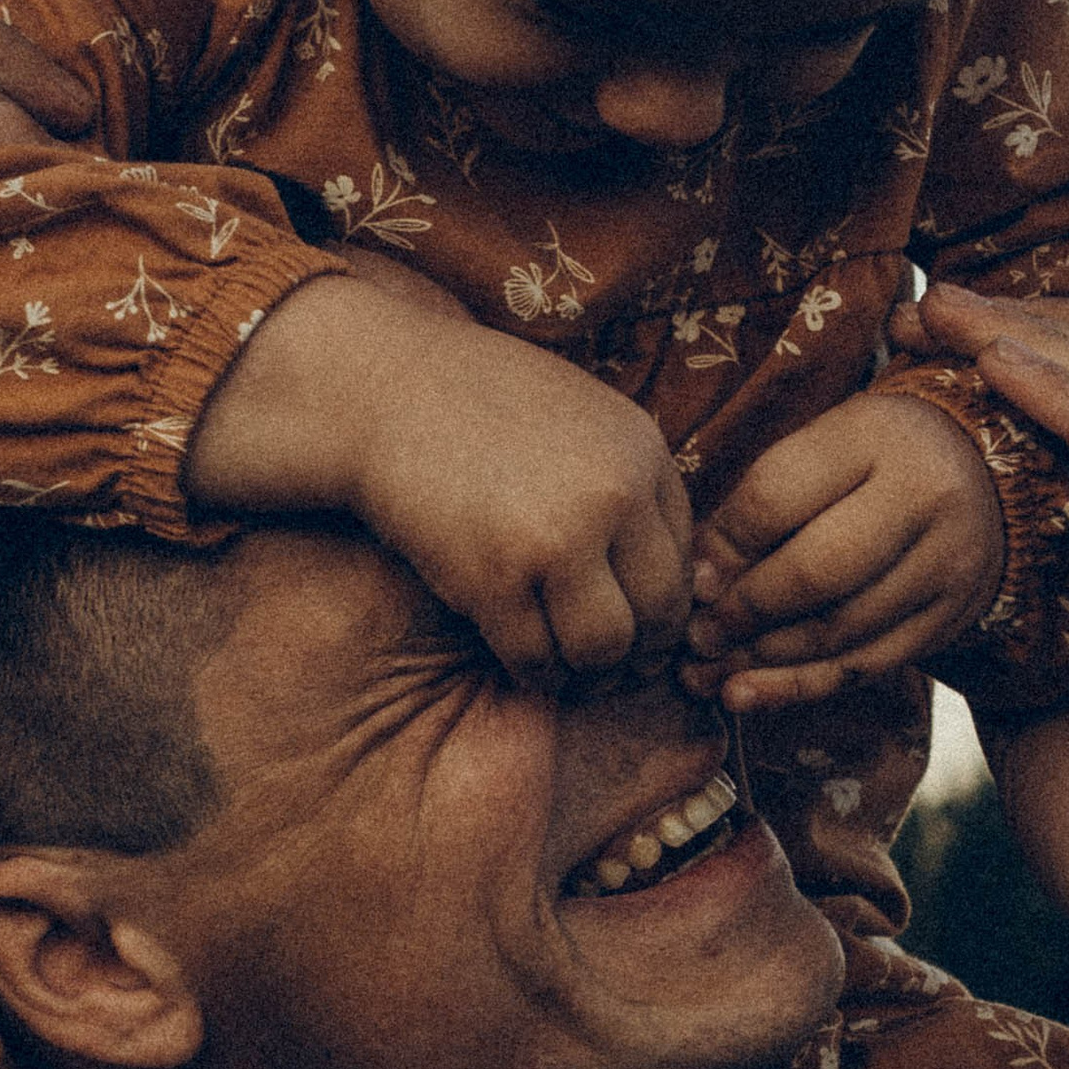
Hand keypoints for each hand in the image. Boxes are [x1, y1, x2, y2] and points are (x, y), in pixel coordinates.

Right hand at [184, 262, 692, 679]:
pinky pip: (534, 658)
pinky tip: (527, 667)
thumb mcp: (585, 419)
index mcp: (643, 453)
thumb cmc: (482, 406)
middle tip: (616, 670)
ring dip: (588, 675)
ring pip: (601, 648)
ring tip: (573, 675)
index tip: (644, 633)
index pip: (683, 565)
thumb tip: (678, 576)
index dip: (666, 613)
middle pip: (656, 615)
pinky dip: (535, 675)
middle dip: (639, 656)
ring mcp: (553, 540)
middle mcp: (612, 496)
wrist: (385, 393)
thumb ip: (632, 486)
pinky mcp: (492, 578)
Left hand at [683, 388, 1005, 710]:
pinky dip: (799, 687)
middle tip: (697, 636)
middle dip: (744, 613)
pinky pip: (866, 666)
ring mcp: (948, 564)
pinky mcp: (952, 618)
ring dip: (763, 660)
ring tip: (706, 671)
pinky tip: (747, 694)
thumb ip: (757, 506)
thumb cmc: (870, 460)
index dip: (724, 549)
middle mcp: (926, 498)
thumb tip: (701, 584)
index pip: (777, 499)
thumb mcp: (818, 451)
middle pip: (816, 571)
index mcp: (876, 437)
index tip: (692, 581)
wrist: (977, 472)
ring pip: (841, 630)